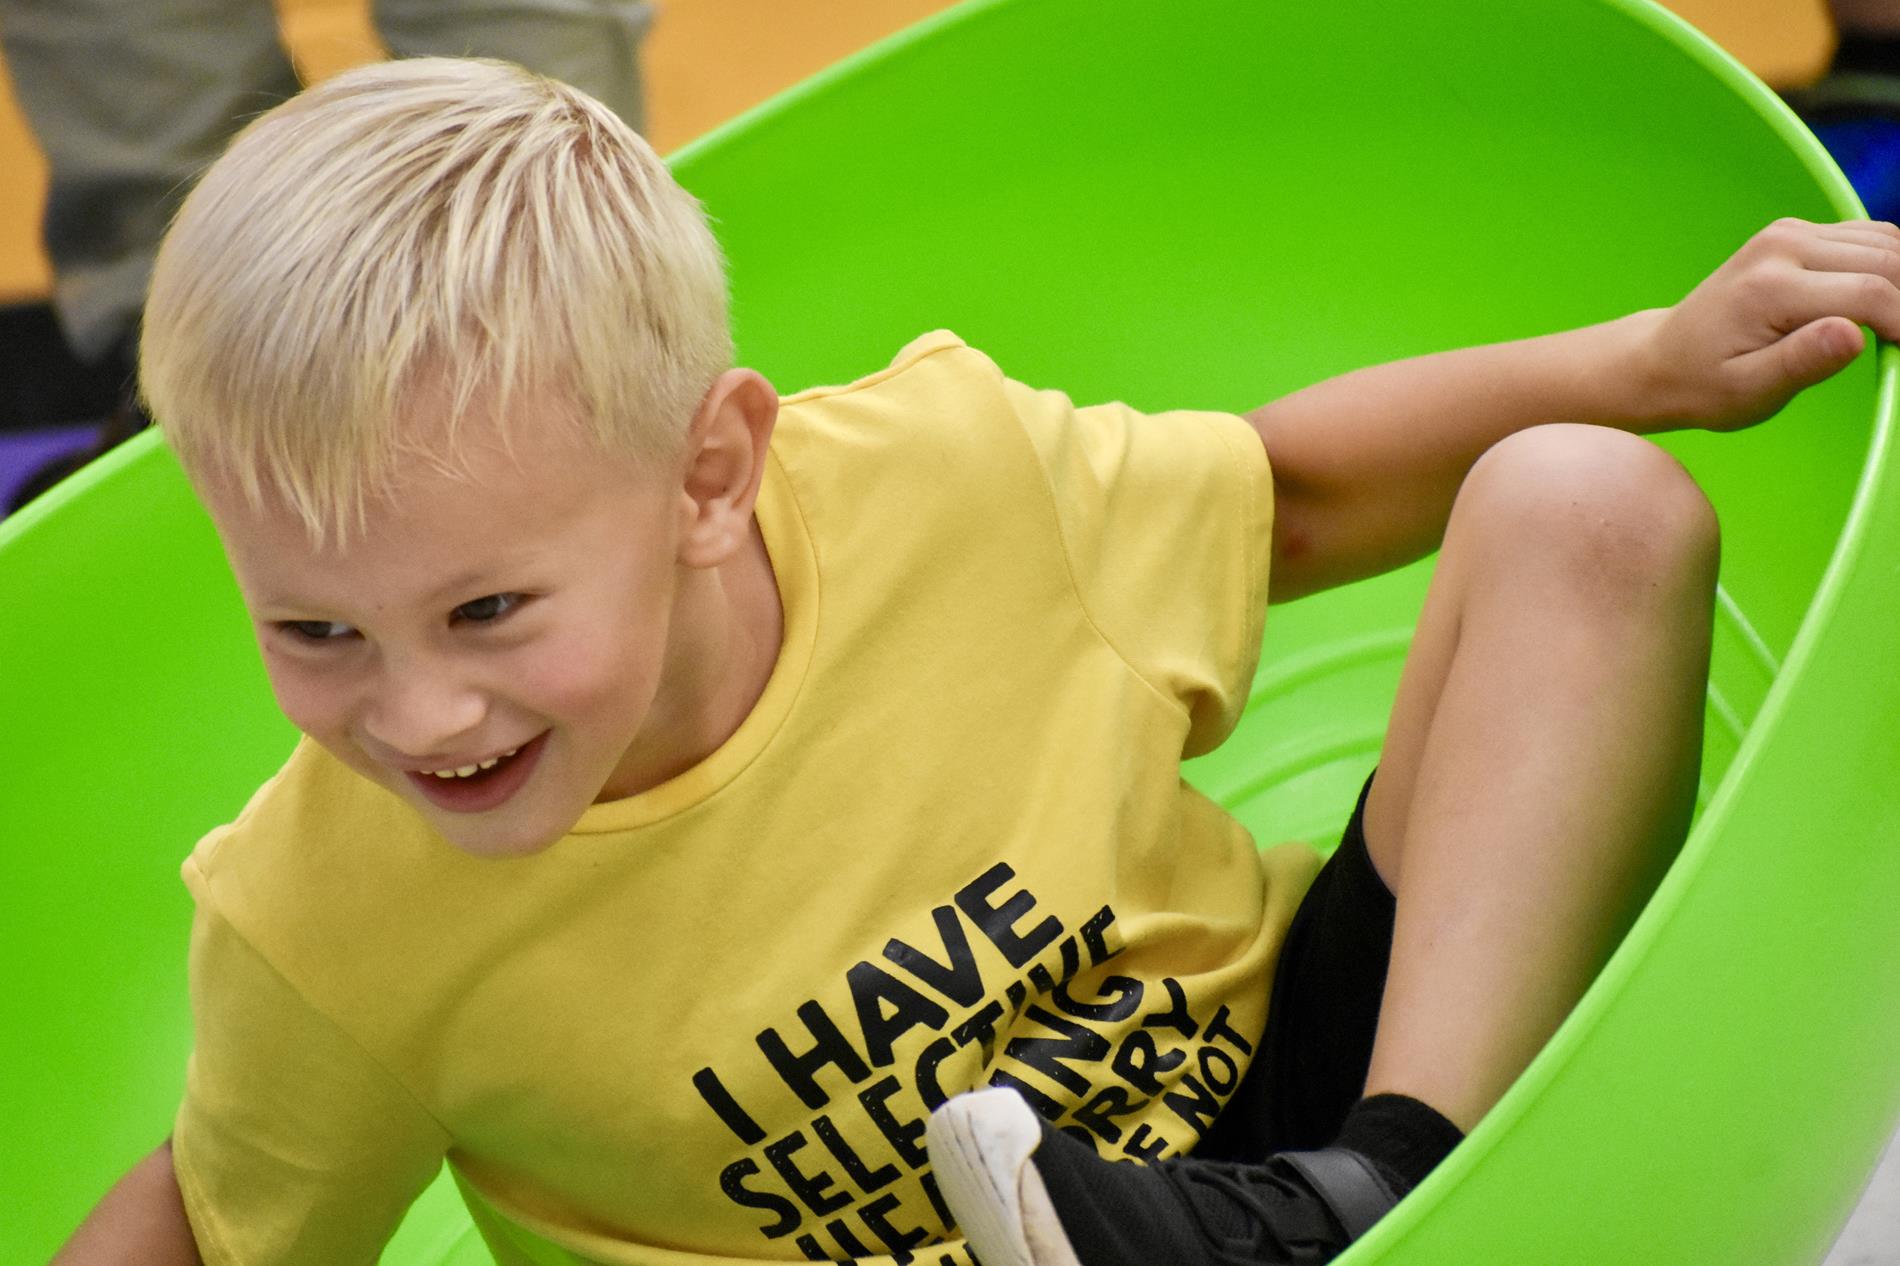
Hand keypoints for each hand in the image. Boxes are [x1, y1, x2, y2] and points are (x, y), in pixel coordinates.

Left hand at [1643, 218, 1899, 431]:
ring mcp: (1790, 232)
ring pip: (1886, 243)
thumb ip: (1803, 363)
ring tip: (1894, 329)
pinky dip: (1888, 267)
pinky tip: (1880, 305)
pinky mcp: (1797, 232)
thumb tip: (1854, 334)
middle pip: (1888, 260)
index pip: (1870, 294)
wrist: (1662, 358)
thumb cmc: (1704, 385)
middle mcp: (1783, 245)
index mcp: (1771, 287)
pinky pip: (1867, 240)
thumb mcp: (1749, 391)